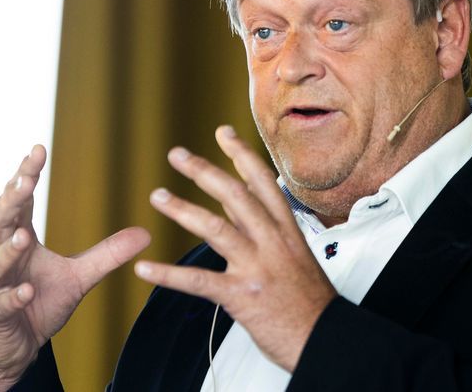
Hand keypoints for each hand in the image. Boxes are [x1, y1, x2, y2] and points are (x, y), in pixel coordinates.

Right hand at [0, 145, 150, 390]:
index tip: (38, 149)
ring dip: (7, 249)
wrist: (16, 346)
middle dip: (10, 200)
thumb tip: (146, 232)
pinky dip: (13, 296)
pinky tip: (26, 290)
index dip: (25, 175)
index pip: (19, 201)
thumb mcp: (79, 276)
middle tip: (24, 179)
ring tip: (24, 235)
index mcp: (17, 239)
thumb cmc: (39, 302)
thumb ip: (107, 254)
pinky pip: (1, 304)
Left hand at [134, 126, 336, 371]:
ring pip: (216, 228)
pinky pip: (198, 281)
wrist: (326, 339)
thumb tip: (235, 202)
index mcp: (287, 231)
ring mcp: (257, 267)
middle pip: (235, 195)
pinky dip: (168, 274)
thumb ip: (263, 228)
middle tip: (177, 155)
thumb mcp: (294, 255)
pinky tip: (146, 268)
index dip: (241, 155)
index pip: (263, 182)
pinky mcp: (241, 295)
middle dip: (204, 171)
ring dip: (182, 209)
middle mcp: (272, 242)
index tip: (223, 133)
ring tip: (158, 197)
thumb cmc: (310, 302)